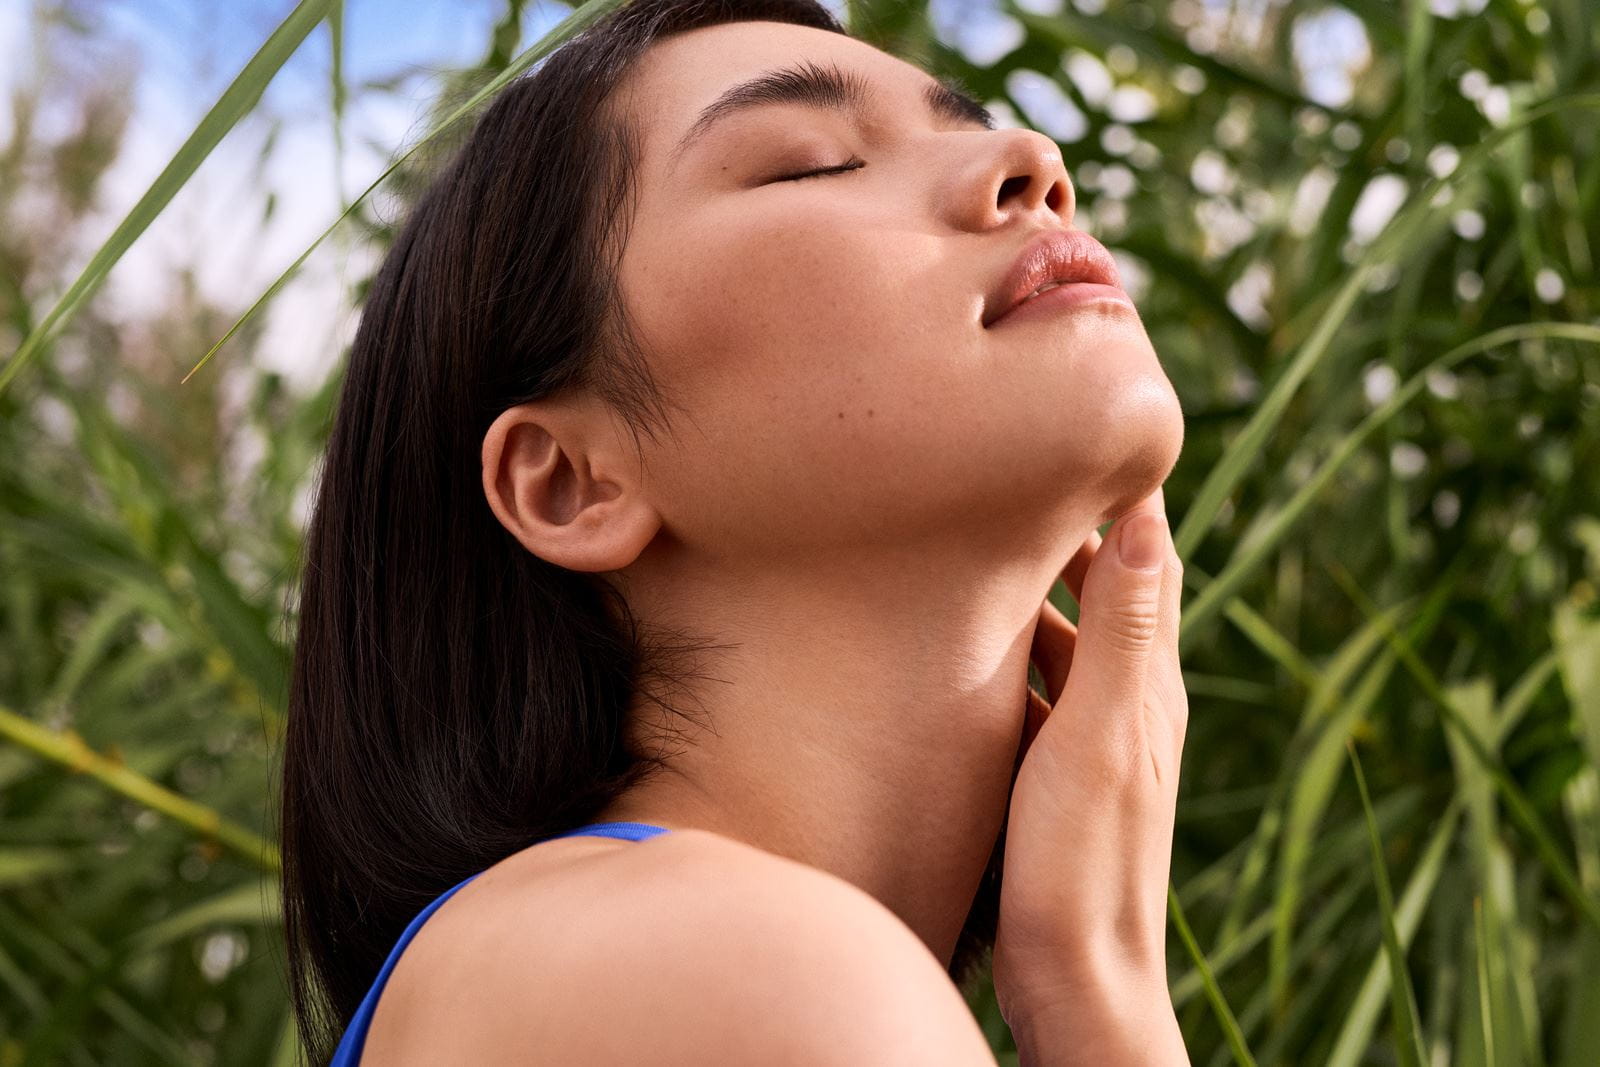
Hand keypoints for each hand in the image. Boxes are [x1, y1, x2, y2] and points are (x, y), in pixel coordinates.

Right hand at [991, 488, 1187, 1048]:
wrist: (1078, 982)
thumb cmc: (1081, 864)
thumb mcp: (1100, 736)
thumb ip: (1124, 631)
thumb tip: (1151, 513)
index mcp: (1146, 679)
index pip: (1145, 551)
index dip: (1121, 482)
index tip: (1089, 403)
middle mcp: (1126, 697)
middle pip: (1097, 582)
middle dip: (1059, 521)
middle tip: (1003, 455)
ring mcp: (1088, 734)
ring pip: (1056, 630)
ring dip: (1021, 582)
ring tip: (963, 529)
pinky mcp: (1053, 768)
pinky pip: (1030, 681)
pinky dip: (1000, 645)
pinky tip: (950, 640)